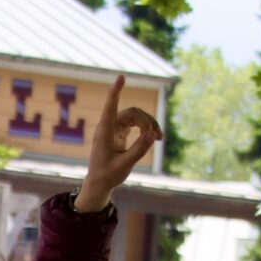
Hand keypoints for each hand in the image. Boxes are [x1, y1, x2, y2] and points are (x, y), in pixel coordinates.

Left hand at [75, 76, 159, 215]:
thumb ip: (139, 149)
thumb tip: (153, 133)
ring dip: (149, 124)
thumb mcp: (125, 165)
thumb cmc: (108, 175)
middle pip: (132, 112)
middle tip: (158, 137)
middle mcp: (108, 127)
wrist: (100, 183)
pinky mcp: (119, 132)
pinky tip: (155, 137)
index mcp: (104, 132)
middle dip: (147, 120)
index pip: (110, 107)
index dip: (115, 91)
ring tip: (160, 138)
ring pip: (136, 116)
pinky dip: (146, 128)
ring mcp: (114, 128)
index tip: (121, 77)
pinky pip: (136, 123)